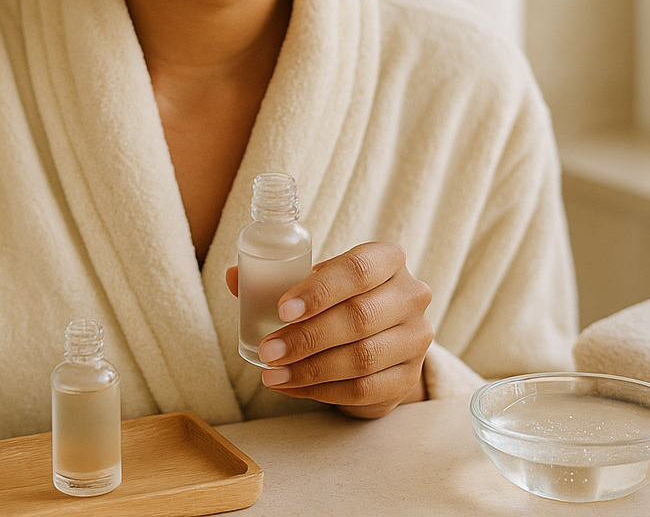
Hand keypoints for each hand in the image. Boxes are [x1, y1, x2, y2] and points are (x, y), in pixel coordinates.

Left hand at [226, 241, 432, 418]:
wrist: (380, 342)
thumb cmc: (340, 302)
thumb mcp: (315, 284)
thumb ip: (276, 279)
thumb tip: (234, 276)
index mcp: (388, 259)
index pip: (357, 269)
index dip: (319, 290)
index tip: (281, 310)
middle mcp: (411, 295)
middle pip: (359, 317)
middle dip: (306, 337)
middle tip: (267, 351)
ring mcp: (415, 338)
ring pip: (362, 357)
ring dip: (310, 369)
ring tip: (273, 375)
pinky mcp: (408, 377)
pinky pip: (364, 389)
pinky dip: (322, 391)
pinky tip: (293, 388)